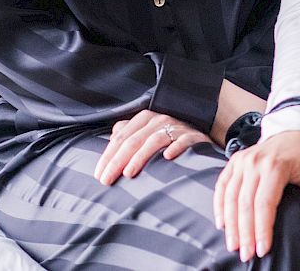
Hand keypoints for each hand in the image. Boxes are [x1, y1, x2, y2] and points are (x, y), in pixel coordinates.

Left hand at [94, 109, 209, 185]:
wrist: (201, 140)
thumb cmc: (169, 140)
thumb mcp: (147, 134)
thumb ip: (129, 133)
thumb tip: (113, 135)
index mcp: (145, 119)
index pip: (121, 137)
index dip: (107, 156)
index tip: (98, 175)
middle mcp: (160, 120)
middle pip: (133, 140)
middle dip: (117, 161)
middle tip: (106, 180)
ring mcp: (177, 127)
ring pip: (153, 140)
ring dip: (140, 157)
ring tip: (128, 173)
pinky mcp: (193, 136)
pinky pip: (183, 141)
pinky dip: (175, 147)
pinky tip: (167, 157)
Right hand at [213, 131, 299, 260]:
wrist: (295, 131)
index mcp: (276, 165)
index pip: (265, 203)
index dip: (262, 228)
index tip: (263, 249)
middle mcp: (255, 161)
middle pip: (245, 203)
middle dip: (245, 233)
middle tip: (246, 254)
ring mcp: (242, 160)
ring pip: (230, 197)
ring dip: (230, 224)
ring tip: (234, 245)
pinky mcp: (235, 161)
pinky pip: (222, 185)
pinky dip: (219, 205)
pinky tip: (222, 224)